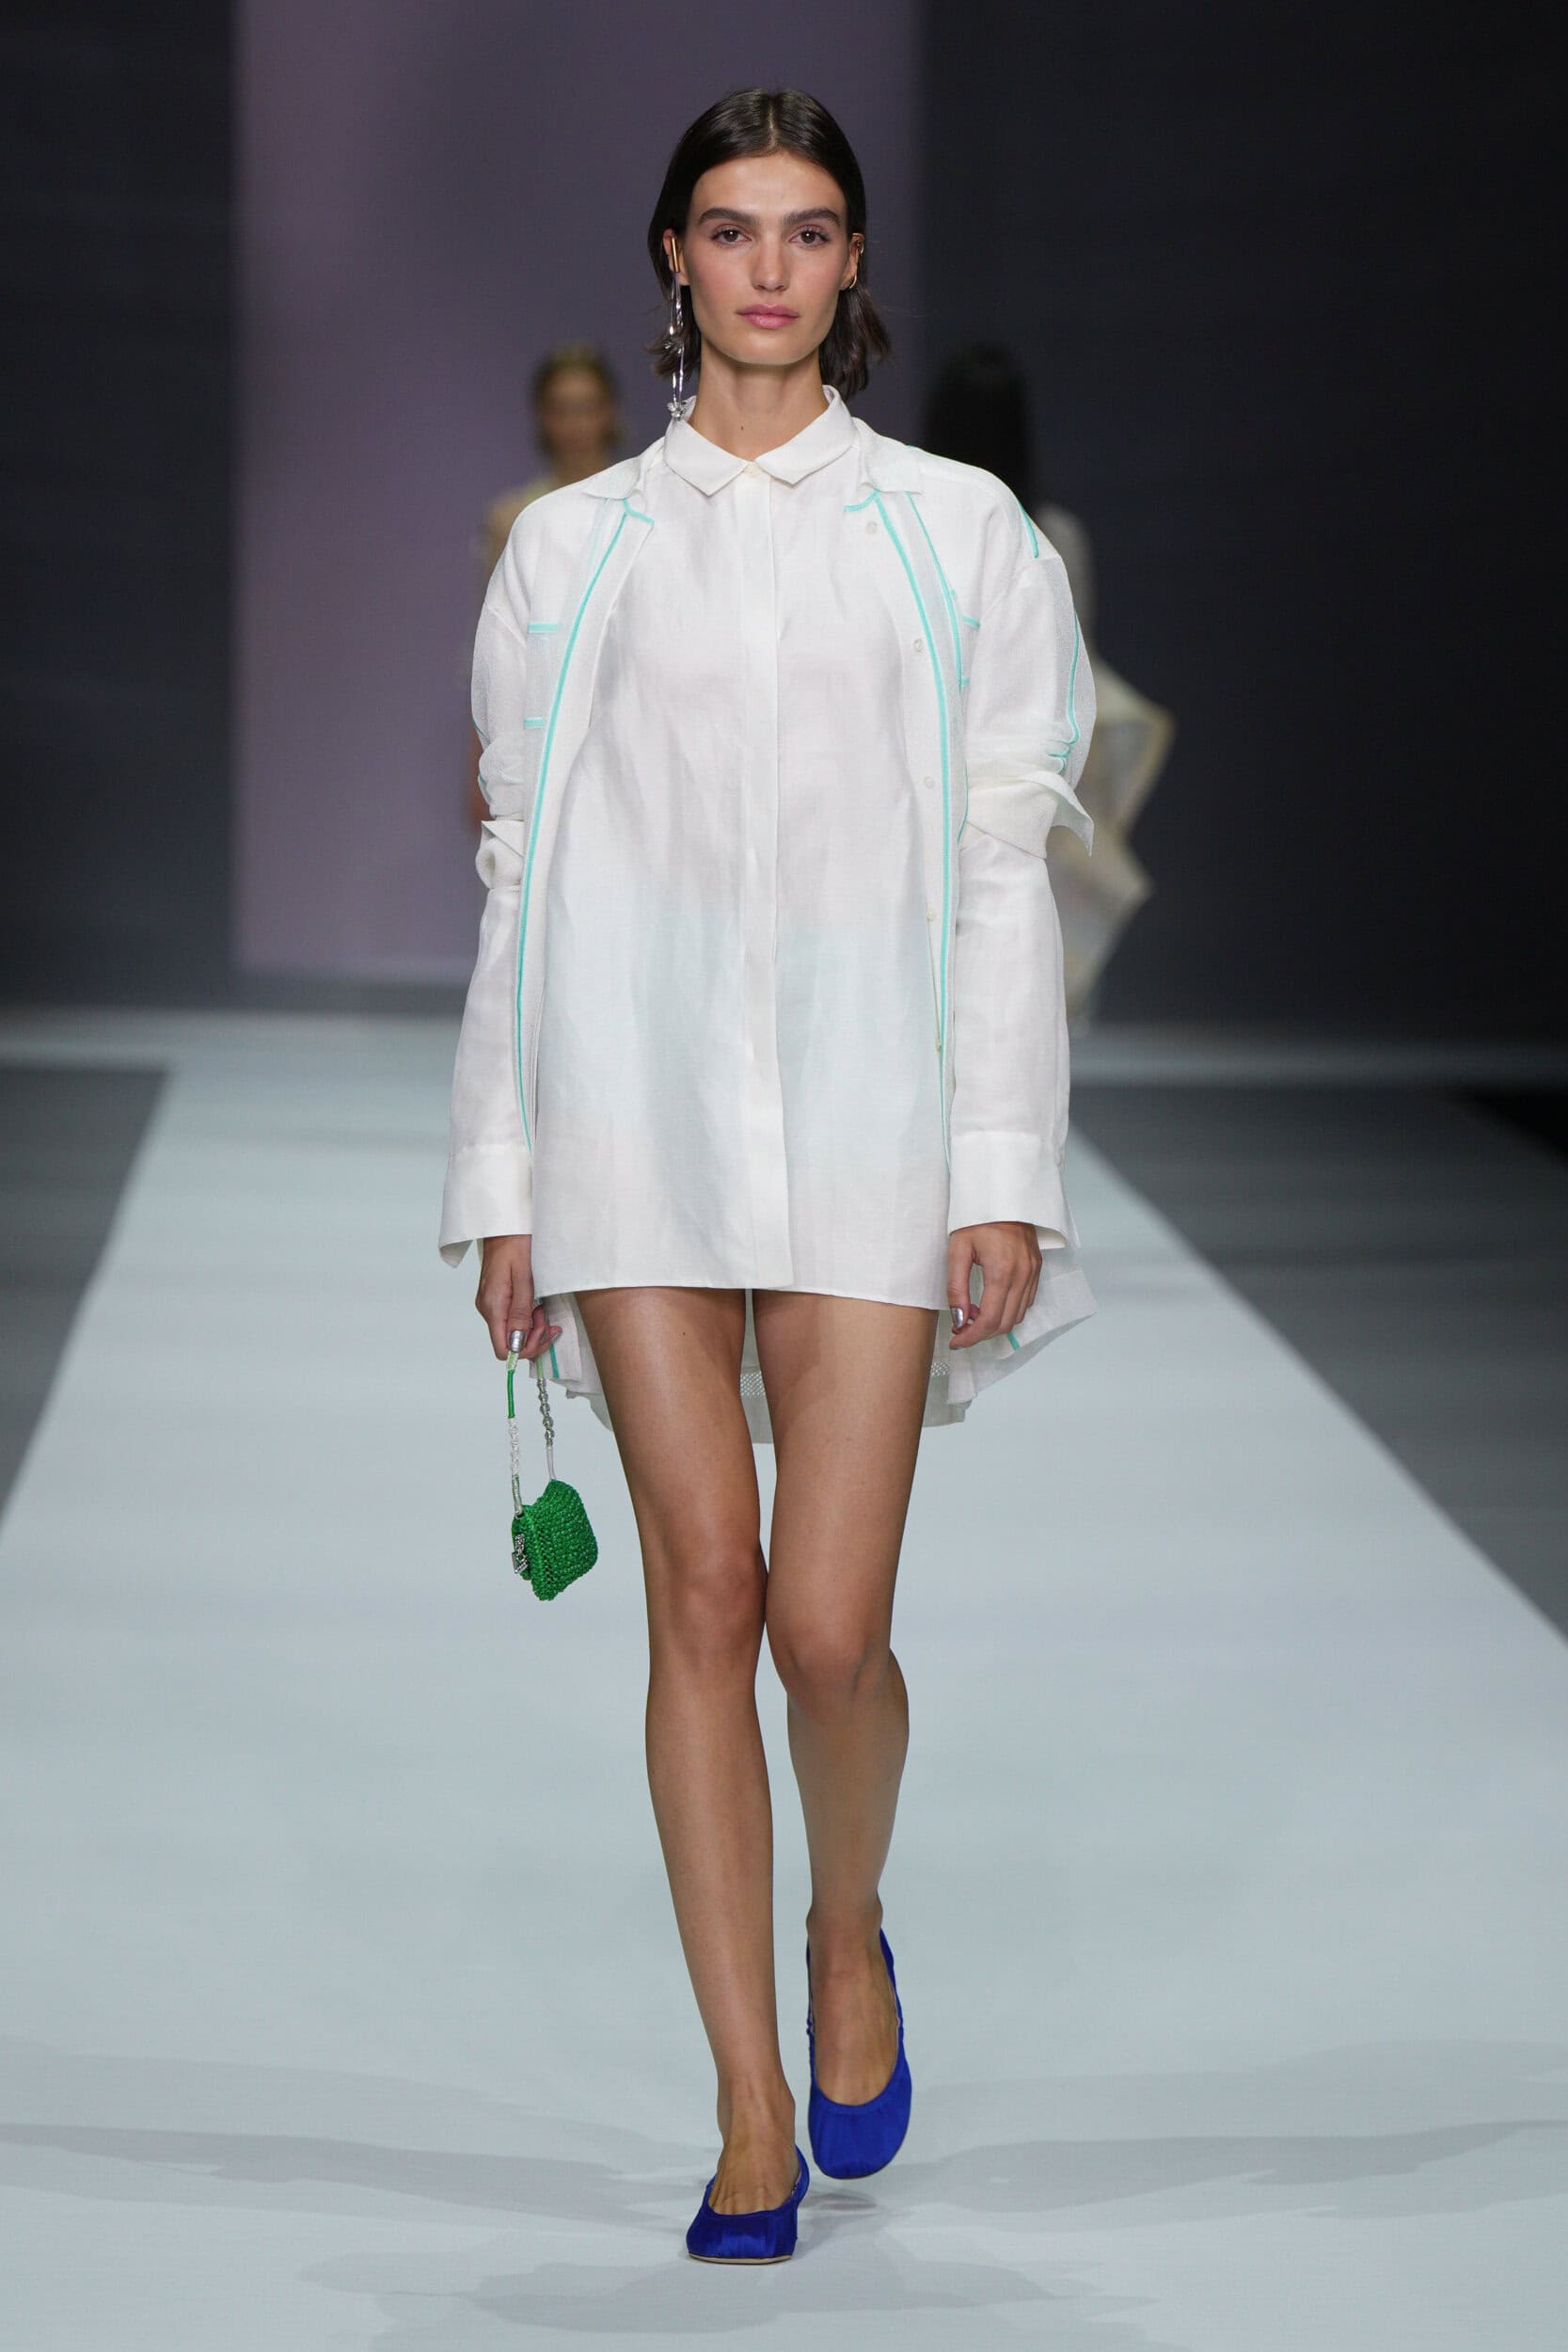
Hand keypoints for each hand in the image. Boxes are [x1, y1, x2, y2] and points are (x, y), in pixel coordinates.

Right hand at [476, 1233, 560, 1361]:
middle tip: (547, 1319)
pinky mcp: (495, 1299)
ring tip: (542, 1309)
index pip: (503, 1349)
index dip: (526, 1349)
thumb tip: (517, 1343)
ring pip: (511, 1333)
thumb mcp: (524, 1278)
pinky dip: (525, 1319)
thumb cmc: (516, 1245)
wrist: (505, 1226)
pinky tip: (535, 1306)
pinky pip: (509, 1320)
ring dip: (531, 1328)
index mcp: (493, 1306)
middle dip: (533, 1338)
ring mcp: (490, 1305)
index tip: (543, 1331)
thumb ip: (520, 1312)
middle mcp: (487, 1309)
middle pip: (509, 1343)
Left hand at [947, 1221, 1040, 1349]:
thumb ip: (956, 1287)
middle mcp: (1022, 1275)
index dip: (970, 1337)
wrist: (1003, 1194)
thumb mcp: (957, 1249)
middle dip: (981, 1334)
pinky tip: (990, 1303)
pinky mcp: (1037, 1269)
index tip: (956, 1341)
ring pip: (1017, 1316)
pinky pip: (1026, 1302)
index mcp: (1001, 1271)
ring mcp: (1033, 1273)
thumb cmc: (977, 1218)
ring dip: (995, 1324)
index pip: (988, 1320)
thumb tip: (959, 1319)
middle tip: (960, 1331)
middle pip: (1004, 1323)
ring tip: (973, 1315)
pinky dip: (1008, 1311)